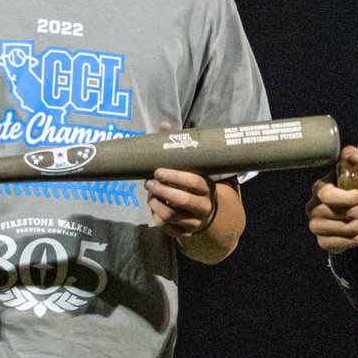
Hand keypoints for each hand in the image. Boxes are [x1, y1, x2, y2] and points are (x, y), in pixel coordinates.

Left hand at [146, 122, 218, 238]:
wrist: (206, 213)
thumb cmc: (193, 183)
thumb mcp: (191, 167)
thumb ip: (178, 147)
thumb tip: (164, 124)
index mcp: (208, 187)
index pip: (194, 182)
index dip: (175, 176)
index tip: (158, 171)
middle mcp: (204, 206)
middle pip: (182, 201)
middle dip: (162, 191)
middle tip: (149, 183)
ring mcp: (195, 221)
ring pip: (172, 216)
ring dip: (156, 204)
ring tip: (149, 194)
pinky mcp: (185, 233)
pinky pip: (166, 227)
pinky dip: (156, 216)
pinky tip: (153, 206)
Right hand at [306, 145, 357, 252]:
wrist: (342, 216)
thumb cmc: (347, 190)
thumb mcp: (349, 171)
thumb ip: (350, 157)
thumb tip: (354, 157)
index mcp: (318, 190)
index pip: (328, 196)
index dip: (348, 197)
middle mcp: (312, 209)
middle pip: (344, 214)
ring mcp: (315, 227)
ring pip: (349, 228)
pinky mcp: (323, 243)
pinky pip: (349, 242)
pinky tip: (357, 230)